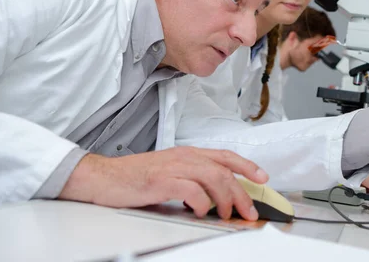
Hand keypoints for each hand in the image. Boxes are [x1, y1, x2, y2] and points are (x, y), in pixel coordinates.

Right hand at [59, 147, 268, 220]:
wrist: (105, 177)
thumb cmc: (137, 177)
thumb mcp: (170, 171)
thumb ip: (193, 178)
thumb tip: (216, 195)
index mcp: (188, 153)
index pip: (225, 156)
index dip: (247, 166)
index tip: (263, 178)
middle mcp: (185, 156)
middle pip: (224, 170)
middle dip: (242, 193)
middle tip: (249, 212)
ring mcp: (173, 167)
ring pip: (213, 178)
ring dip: (226, 198)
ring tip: (227, 214)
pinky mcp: (161, 181)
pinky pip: (191, 190)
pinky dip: (201, 202)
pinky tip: (200, 211)